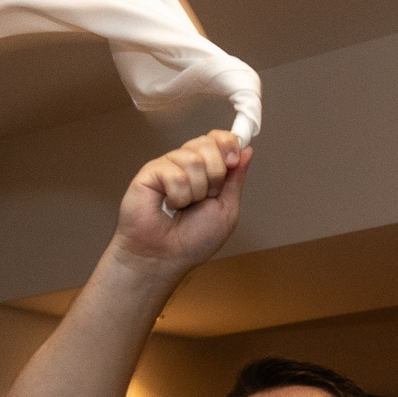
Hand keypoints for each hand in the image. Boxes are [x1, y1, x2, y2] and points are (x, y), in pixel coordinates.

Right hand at [109, 131, 250, 282]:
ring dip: (196, 191)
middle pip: (208, 143)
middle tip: (204, 198)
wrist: (165, 257)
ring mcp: (168, 166)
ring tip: (183, 207)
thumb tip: (247, 149)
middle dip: (215, 174)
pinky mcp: (150, 172)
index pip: (219, 139)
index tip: (233, 162)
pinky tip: (168, 206)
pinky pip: (174, 173)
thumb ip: (236, 179)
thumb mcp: (226, 209)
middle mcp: (186, 163)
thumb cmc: (193, 240)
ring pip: (193, 158)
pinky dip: (178, 196)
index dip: (228, 144)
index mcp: (207, 170)